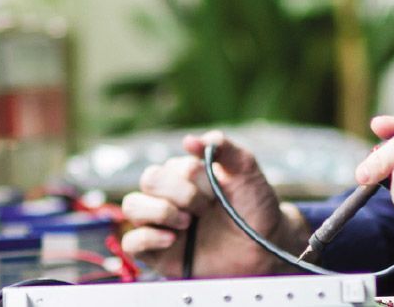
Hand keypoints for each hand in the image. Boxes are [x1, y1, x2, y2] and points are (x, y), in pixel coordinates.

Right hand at [118, 130, 309, 277]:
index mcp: (184, 175)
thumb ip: (224, 148)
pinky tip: (171, 239)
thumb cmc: (254, 210)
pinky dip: (147, 237)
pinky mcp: (156, 253)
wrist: (263, 251)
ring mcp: (160, 224)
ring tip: (187, 223)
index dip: (195, 178)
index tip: (218, 193)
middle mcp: (168, 197)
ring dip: (160, 211)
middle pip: (149, 180)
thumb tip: (189, 140)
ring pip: (132, 205)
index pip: (171, 166)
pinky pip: (130, 242)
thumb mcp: (246, 172)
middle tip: (205, 209)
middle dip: (181, 194)